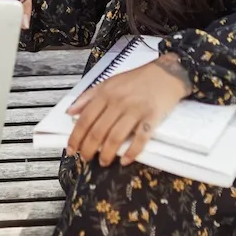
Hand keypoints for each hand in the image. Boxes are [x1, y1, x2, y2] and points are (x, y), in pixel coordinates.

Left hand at [66, 56, 192, 166]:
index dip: (76, 137)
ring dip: (107, 154)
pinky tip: (125, 160)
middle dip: (89, 149)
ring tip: (103, 162)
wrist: (165, 74)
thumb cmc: (136, 80)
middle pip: (98, 131)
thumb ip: (88, 97)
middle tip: (86, 159)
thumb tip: (70, 112)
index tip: (71, 150)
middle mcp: (118, 102)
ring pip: (116, 137)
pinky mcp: (152, 118)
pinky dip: (131, 152)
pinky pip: (140, 139)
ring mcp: (135, 111)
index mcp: (106, 94)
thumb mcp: (108, 82)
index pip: (86, 119)